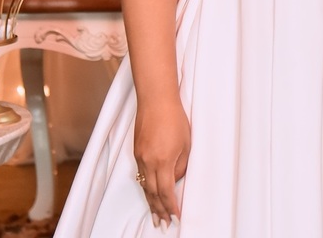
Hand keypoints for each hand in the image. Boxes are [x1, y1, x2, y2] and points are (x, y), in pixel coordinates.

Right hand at [134, 99, 190, 229]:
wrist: (156, 100)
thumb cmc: (175, 119)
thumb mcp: (186, 144)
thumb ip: (180, 165)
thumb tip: (175, 179)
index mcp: (163, 161)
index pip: (167, 192)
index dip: (171, 206)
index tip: (176, 217)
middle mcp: (148, 162)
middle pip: (153, 193)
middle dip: (159, 210)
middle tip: (163, 223)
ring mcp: (140, 157)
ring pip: (144, 185)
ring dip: (150, 202)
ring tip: (155, 215)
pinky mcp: (136, 151)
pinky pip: (141, 175)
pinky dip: (146, 187)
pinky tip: (149, 193)